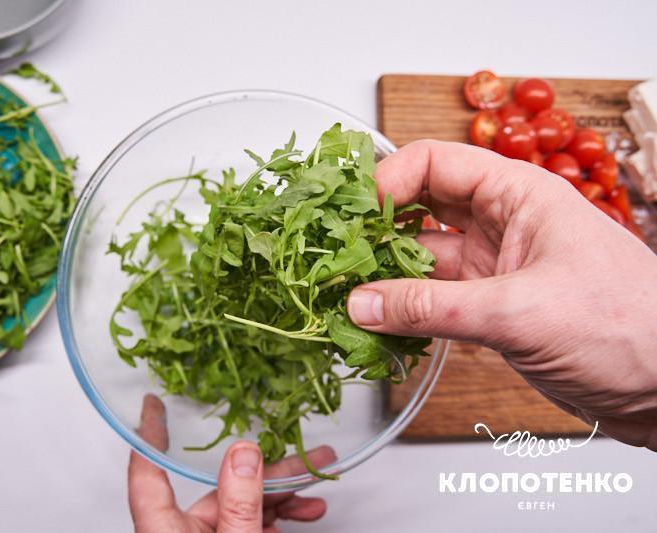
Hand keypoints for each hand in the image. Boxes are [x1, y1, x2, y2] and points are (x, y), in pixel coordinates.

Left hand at [128, 394, 332, 531]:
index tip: (153, 403)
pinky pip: (250, 527)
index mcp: (164, 530)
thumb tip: (244, 452)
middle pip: (221, 487)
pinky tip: (303, 513)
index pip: (147, 471)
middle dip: (271, 471)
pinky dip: (276, 518)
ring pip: (243, 507)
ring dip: (283, 494)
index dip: (150, 433)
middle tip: (310, 454)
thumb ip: (239, 505)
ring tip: (318, 482)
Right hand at [348, 140, 656, 449]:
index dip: (388, 181)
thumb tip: (363, 303)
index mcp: (518, 194)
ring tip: (344, 293)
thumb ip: (432, 309)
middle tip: (336, 254)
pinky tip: (377, 323)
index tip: (354, 216)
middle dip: (377, 226)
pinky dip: (403, 310)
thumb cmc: (628, 328)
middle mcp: (501, 223)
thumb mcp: (520, 311)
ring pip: (421, 258)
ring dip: (384, 274)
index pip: (434, 163)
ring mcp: (493, 268)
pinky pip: (432, 300)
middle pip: (420, 208)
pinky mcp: (490, 308)